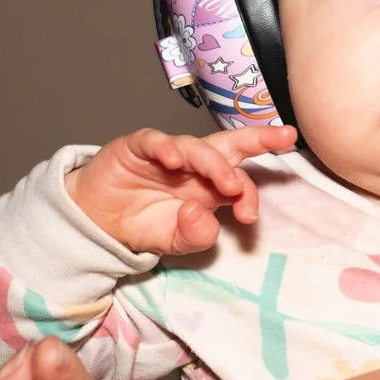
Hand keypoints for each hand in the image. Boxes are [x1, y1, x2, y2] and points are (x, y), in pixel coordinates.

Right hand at [67, 124, 296, 254]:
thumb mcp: (175, 241)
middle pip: (230, 145)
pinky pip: (154, 141)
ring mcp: (167, 153)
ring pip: (195, 146)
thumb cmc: (143, 223)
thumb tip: (202, 215)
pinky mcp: (137, 147)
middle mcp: (194, 165)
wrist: (98, 221)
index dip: (249, 194)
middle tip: (282, 138)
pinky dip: (165, 147)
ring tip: (224, 181)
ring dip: (212, 161)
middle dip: (258, 139)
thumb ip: (195, 235)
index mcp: (209, 186)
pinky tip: (173, 160)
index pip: (239, 180)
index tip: (248, 216)